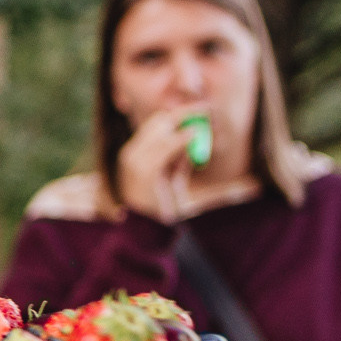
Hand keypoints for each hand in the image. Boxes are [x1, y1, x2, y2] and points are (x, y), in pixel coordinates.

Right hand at [114, 105, 197, 223]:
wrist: (146, 231)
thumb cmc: (159, 207)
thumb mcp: (172, 178)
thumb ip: (179, 160)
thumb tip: (194, 141)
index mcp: (135, 154)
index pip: (156, 123)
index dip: (180, 113)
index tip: (201, 109)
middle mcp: (132, 153)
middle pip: (159, 121)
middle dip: (185, 112)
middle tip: (208, 109)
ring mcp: (135, 161)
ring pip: (162, 129)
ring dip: (187, 120)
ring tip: (207, 118)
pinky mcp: (144, 171)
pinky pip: (165, 147)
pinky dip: (182, 138)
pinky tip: (196, 134)